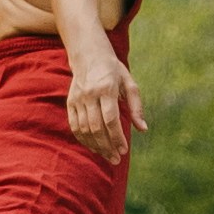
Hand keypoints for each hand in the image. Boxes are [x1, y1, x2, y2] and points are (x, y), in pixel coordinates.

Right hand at [63, 50, 144, 170]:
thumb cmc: (113, 70)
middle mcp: (90, 94)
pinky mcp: (70, 102)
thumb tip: (143, 129)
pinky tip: (93, 147)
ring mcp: (78, 99)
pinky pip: (75, 126)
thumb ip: (136, 107)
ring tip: (107, 155)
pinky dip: (83, 139)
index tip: (124, 150)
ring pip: (84, 129)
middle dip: (107, 146)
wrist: (88, 54)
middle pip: (96, 127)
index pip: (111, 119)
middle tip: (116, 159)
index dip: (117, 137)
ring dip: (96, 146)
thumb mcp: (129, 83)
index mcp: (106, 88)